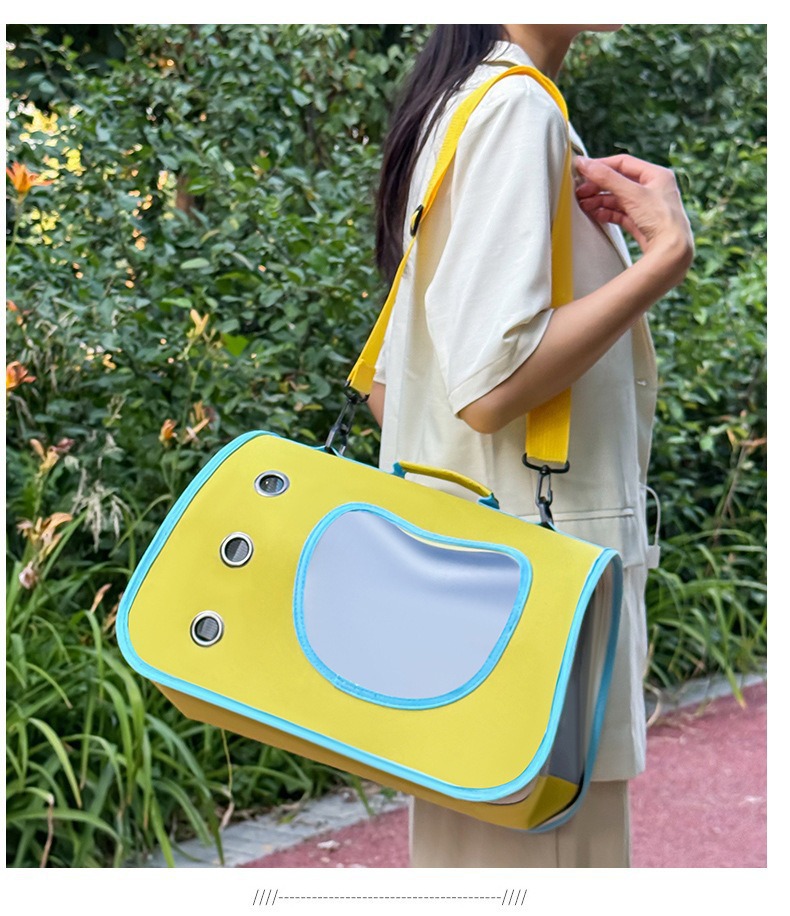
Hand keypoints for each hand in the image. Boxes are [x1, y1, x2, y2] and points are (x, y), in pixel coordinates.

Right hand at [575, 154, 693, 283]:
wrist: (672, 251)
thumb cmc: (661, 219)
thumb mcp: (631, 193)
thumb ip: (606, 178)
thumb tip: (584, 164)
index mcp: (657, 175)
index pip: (623, 163)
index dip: (602, 165)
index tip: (583, 170)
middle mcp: (654, 189)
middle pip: (618, 182)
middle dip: (598, 186)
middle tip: (580, 191)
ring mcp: (647, 208)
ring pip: (618, 199)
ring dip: (600, 201)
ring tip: (584, 204)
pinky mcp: (642, 224)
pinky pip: (620, 214)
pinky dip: (607, 213)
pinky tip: (596, 215)